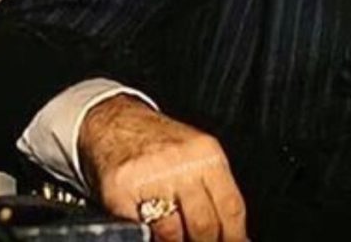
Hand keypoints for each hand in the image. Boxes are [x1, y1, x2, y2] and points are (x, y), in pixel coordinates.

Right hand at [77, 94, 246, 241]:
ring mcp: (150, 178)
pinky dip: (149, 237)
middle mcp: (181, 164)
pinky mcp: (120, 192)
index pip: (231, 207)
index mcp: (207, 155)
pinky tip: (153, 234)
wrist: (114, 121)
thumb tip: (234, 230)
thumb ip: (214, 188)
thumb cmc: (158, 140)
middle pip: (204, 224)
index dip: (236, 236)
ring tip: (180, 239)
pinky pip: (140, 229)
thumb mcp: (196, 154)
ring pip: (173, 233)